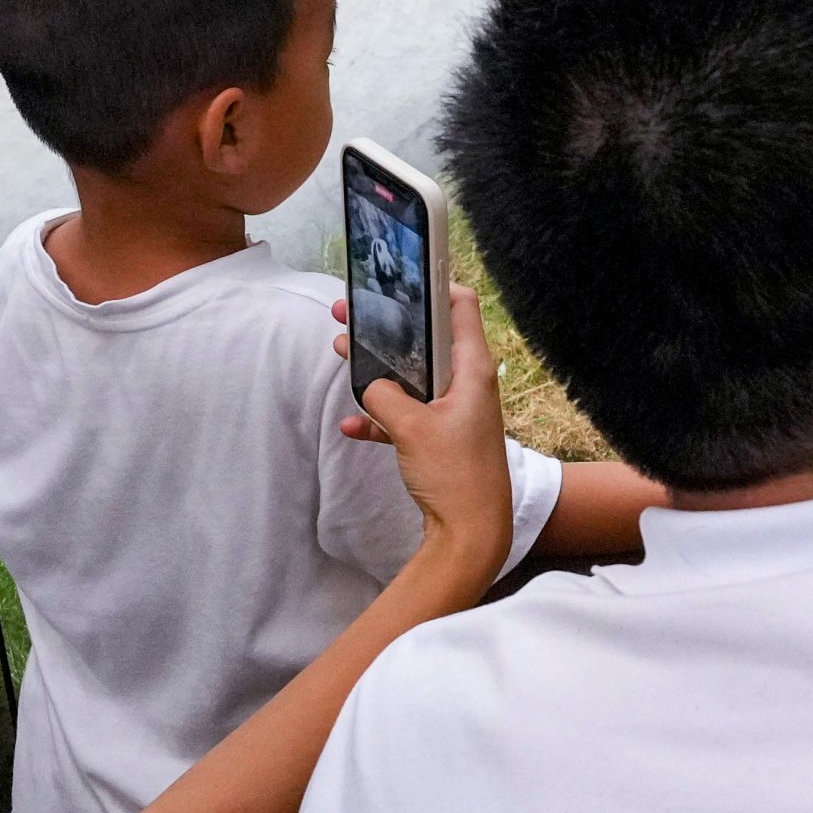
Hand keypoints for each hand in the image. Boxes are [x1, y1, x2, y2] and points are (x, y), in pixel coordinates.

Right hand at [339, 284, 515, 588]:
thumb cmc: (454, 475)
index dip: (434, 285)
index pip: (462, 306)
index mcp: (473, 370)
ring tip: (339, 352)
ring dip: (379, 370)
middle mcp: (469, 386)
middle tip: (348, 312)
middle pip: (426, 341)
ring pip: (413, 378)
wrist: (471, 535)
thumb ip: (384, 396)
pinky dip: (383, 417)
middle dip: (388, 327)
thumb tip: (370, 385)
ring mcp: (457, 413)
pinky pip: (408, 417)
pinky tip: (353, 426)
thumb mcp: (411, 427)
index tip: (399, 277)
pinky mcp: (444, 440)